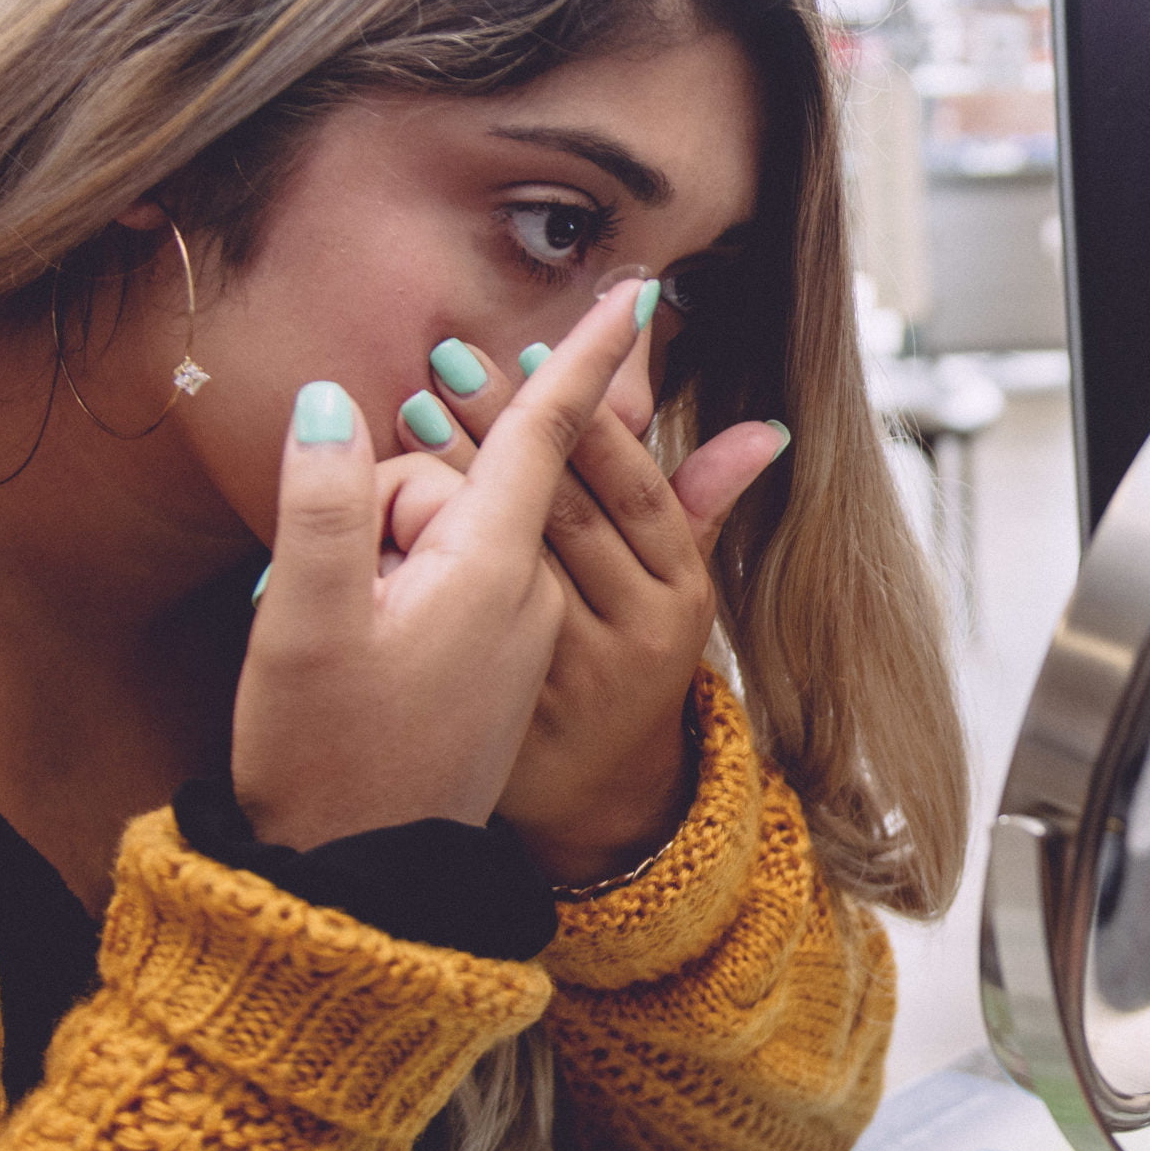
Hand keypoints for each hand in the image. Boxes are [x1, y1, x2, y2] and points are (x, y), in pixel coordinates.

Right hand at [230, 279, 651, 850]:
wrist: (360, 880)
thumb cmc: (325, 758)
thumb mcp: (308, 628)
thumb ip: (324, 503)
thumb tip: (341, 400)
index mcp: (495, 571)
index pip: (545, 434)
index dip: (585, 356)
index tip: (639, 287)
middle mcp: (529, 592)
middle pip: (466, 479)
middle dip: (398, 487)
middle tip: (338, 582)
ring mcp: (517, 627)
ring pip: (449, 528)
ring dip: (387, 538)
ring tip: (335, 625)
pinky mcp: (495, 657)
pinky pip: (456, 574)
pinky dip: (403, 570)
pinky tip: (351, 623)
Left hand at [391, 313, 790, 886]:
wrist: (600, 800)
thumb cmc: (630, 664)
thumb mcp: (676, 589)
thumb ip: (700, 502)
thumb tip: (766, 430)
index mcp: (682, 595)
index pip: (634, 488)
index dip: (584, 418)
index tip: (534, 350)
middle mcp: (636, 637)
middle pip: (567, 514)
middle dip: (505, 429)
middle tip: (448, 360)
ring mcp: (572, 677)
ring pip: (512, 564)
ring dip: (457, 480)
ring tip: (408, 413)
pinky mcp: (509, 711)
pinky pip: (462, 622)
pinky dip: (423, 561)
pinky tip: (383, 511)